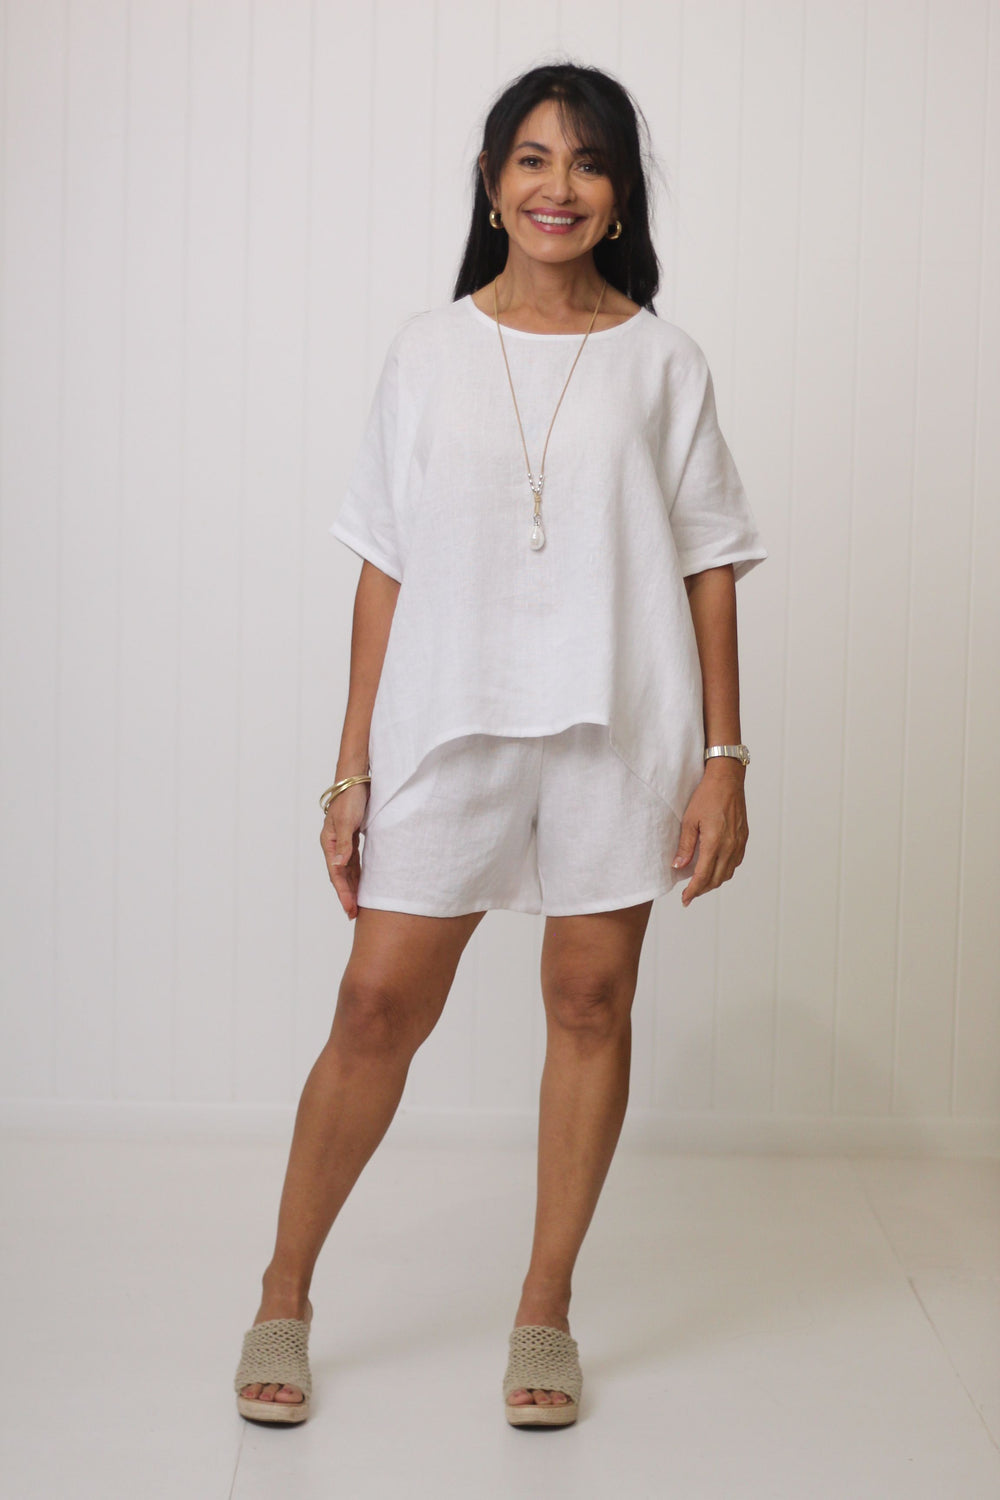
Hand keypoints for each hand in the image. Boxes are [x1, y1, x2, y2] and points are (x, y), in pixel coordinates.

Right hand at [319, 783, 369, 919]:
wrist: (355, 778)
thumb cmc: (350, 797)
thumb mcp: (347, 821)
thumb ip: (344, 845)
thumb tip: (339, 867)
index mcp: (329, 842)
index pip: (336, 874)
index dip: (343, 893)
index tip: (350, 909)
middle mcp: (334, 844)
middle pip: (340, 875)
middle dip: (347, 895)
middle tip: (353, 914)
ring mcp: (343, 841)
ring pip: (348, 870)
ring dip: (352, 887)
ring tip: (357, 905)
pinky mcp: (352, 837)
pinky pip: (354, 861)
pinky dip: (357, 874)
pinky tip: (363, 883)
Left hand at [672, 763, 747, 906]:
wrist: (727, 780)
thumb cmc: (706, 796)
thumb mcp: (689, 820)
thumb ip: (685, 846)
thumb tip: (678, 866)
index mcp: (715, 843)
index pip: (703, 877)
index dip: (693, 891)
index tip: (684, 899)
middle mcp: (730, 846)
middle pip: (716, 879)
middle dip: (702, 890)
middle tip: (689, 894)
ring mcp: (739, 843)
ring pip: (727, 873)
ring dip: (714, 882)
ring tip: (700, 884)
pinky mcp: (743, 838)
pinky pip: (735, 862)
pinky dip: (725, 870)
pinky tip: (715, 867)